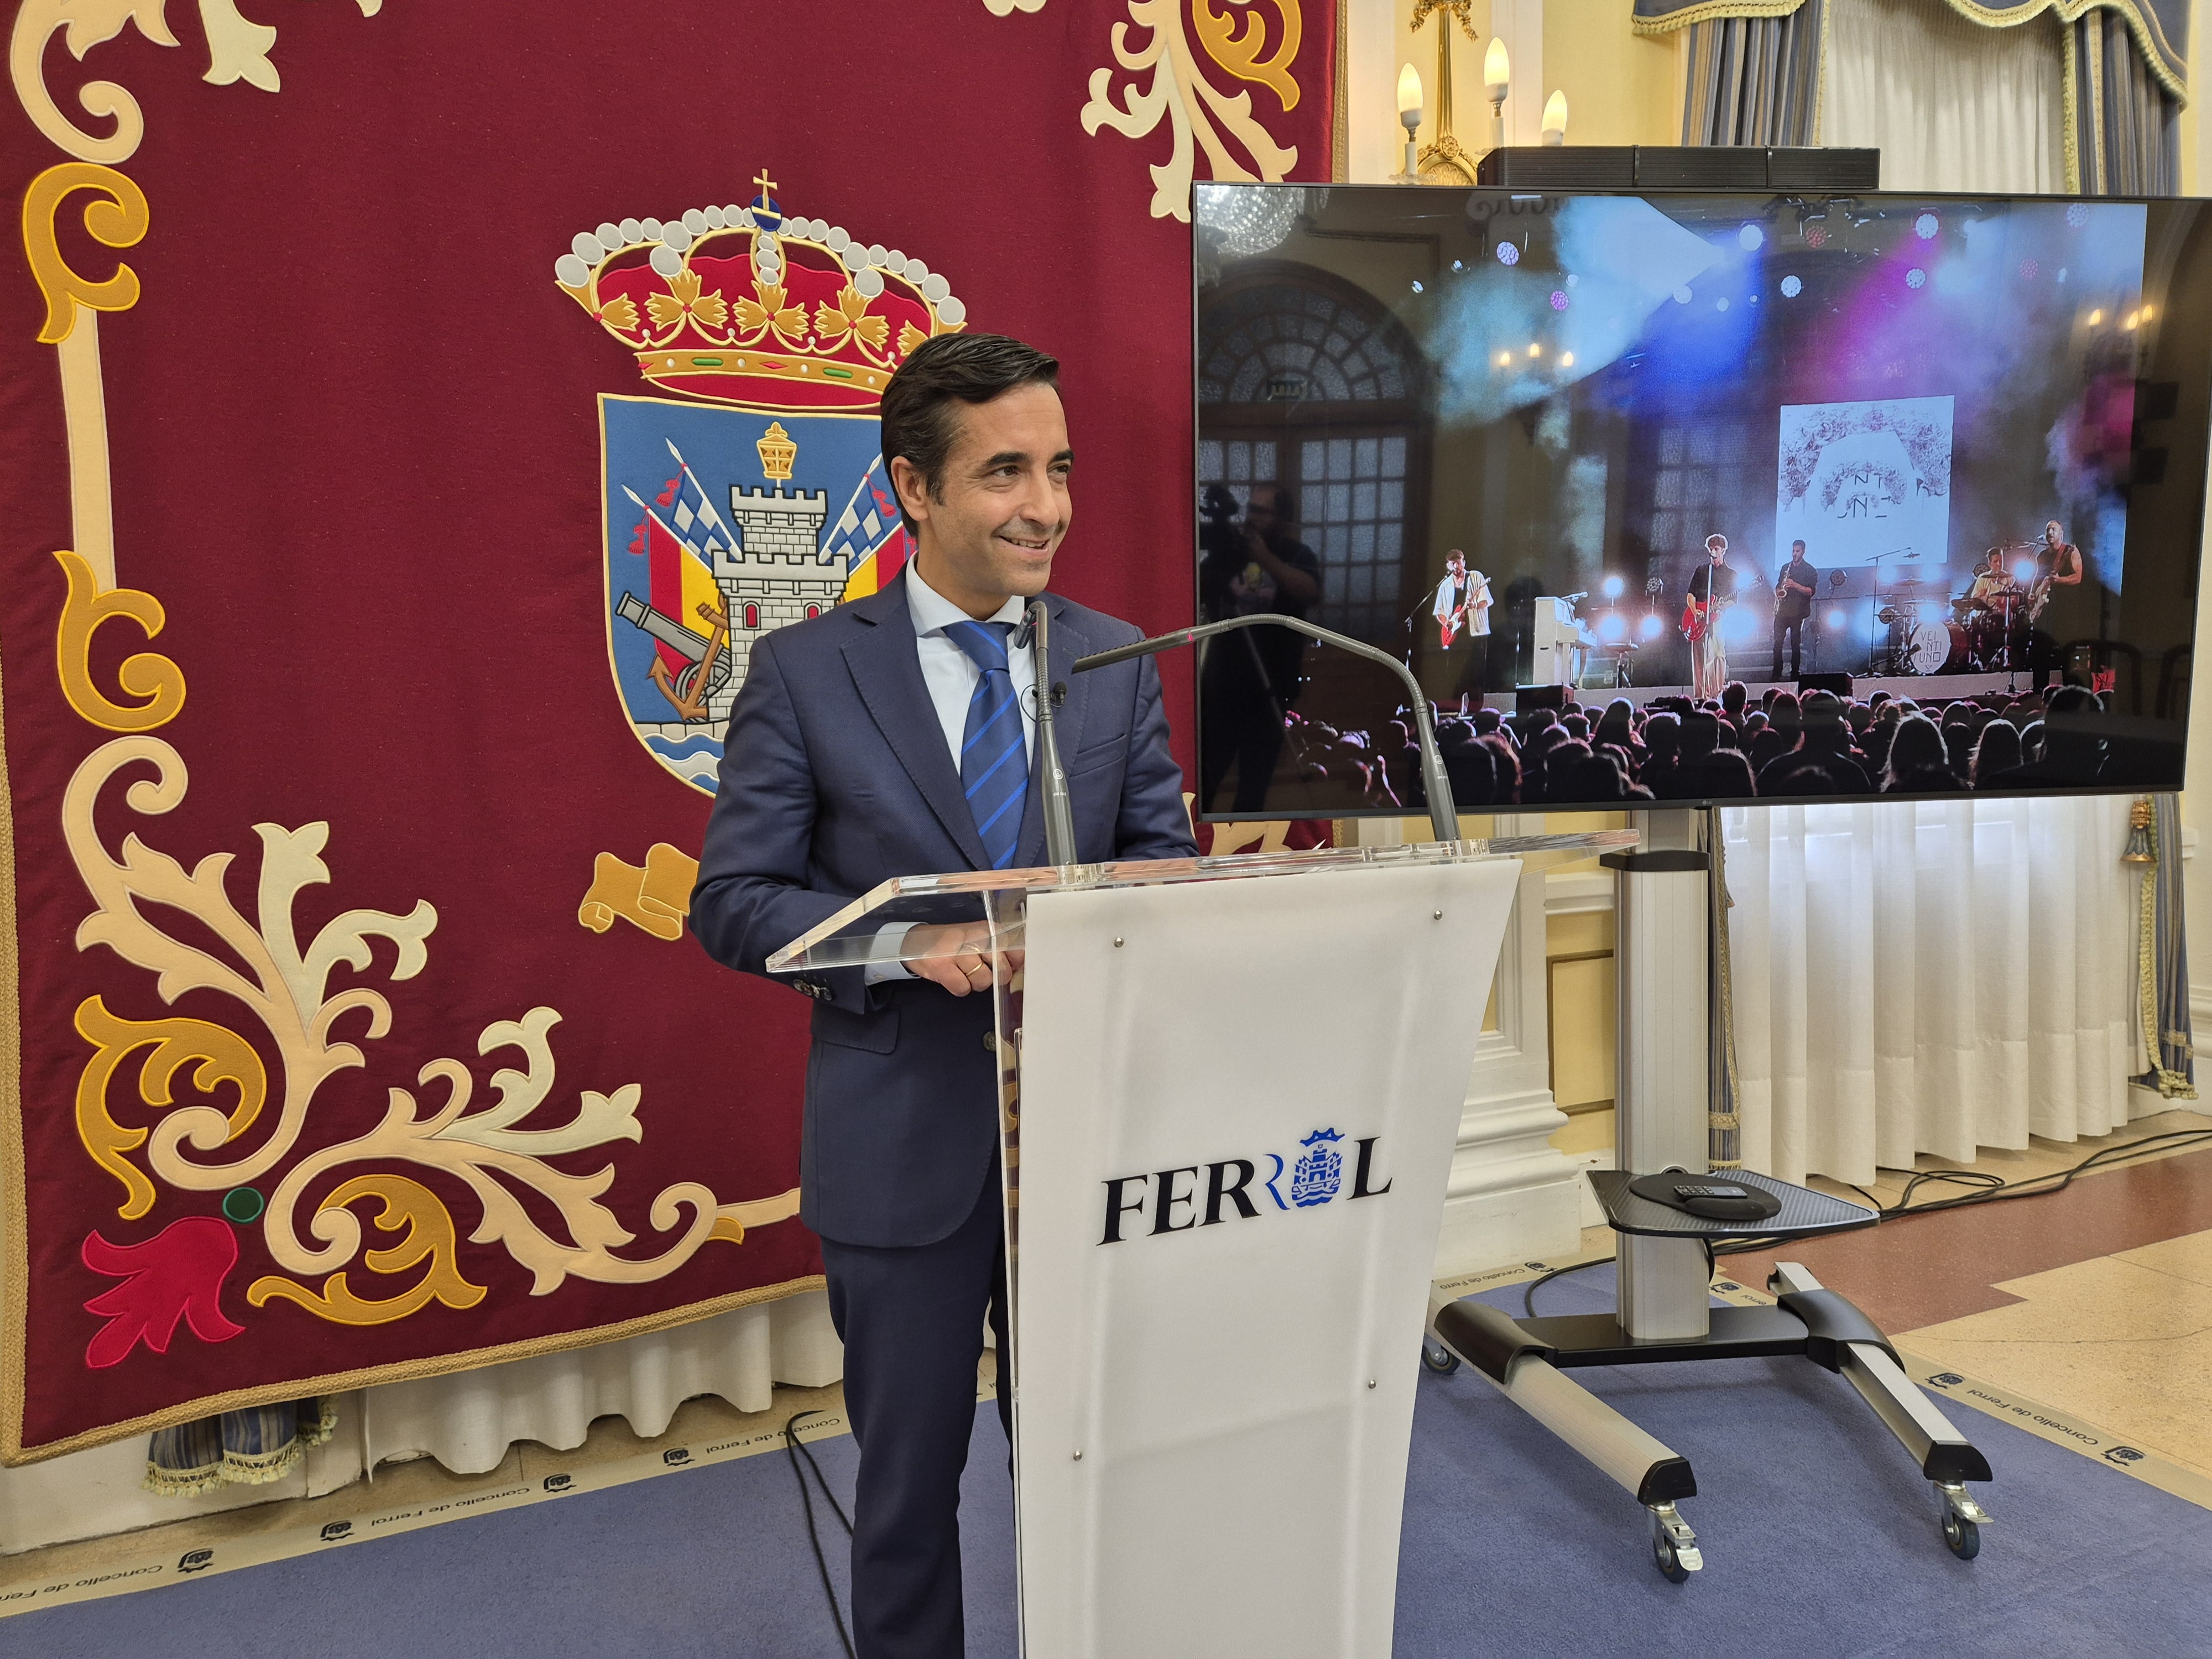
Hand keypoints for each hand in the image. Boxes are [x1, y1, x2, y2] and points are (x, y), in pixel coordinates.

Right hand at [902, 922, 1023, 995]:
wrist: (915, 941)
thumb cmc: (951, 943)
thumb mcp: (976, 938)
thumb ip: (998, 948)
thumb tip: (1021, 962)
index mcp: (985, 929)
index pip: (1014, 947)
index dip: (1016, 962)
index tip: (1011, 966)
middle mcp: (973, 938)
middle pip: (1002, 969)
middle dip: (996, 977)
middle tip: (982, 971)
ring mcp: (957, 953)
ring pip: (983, 981)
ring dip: (975, 983)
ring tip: (964, 972)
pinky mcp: (942, 967)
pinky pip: (963, 988)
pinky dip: (959, 987)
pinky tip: (953, 977)